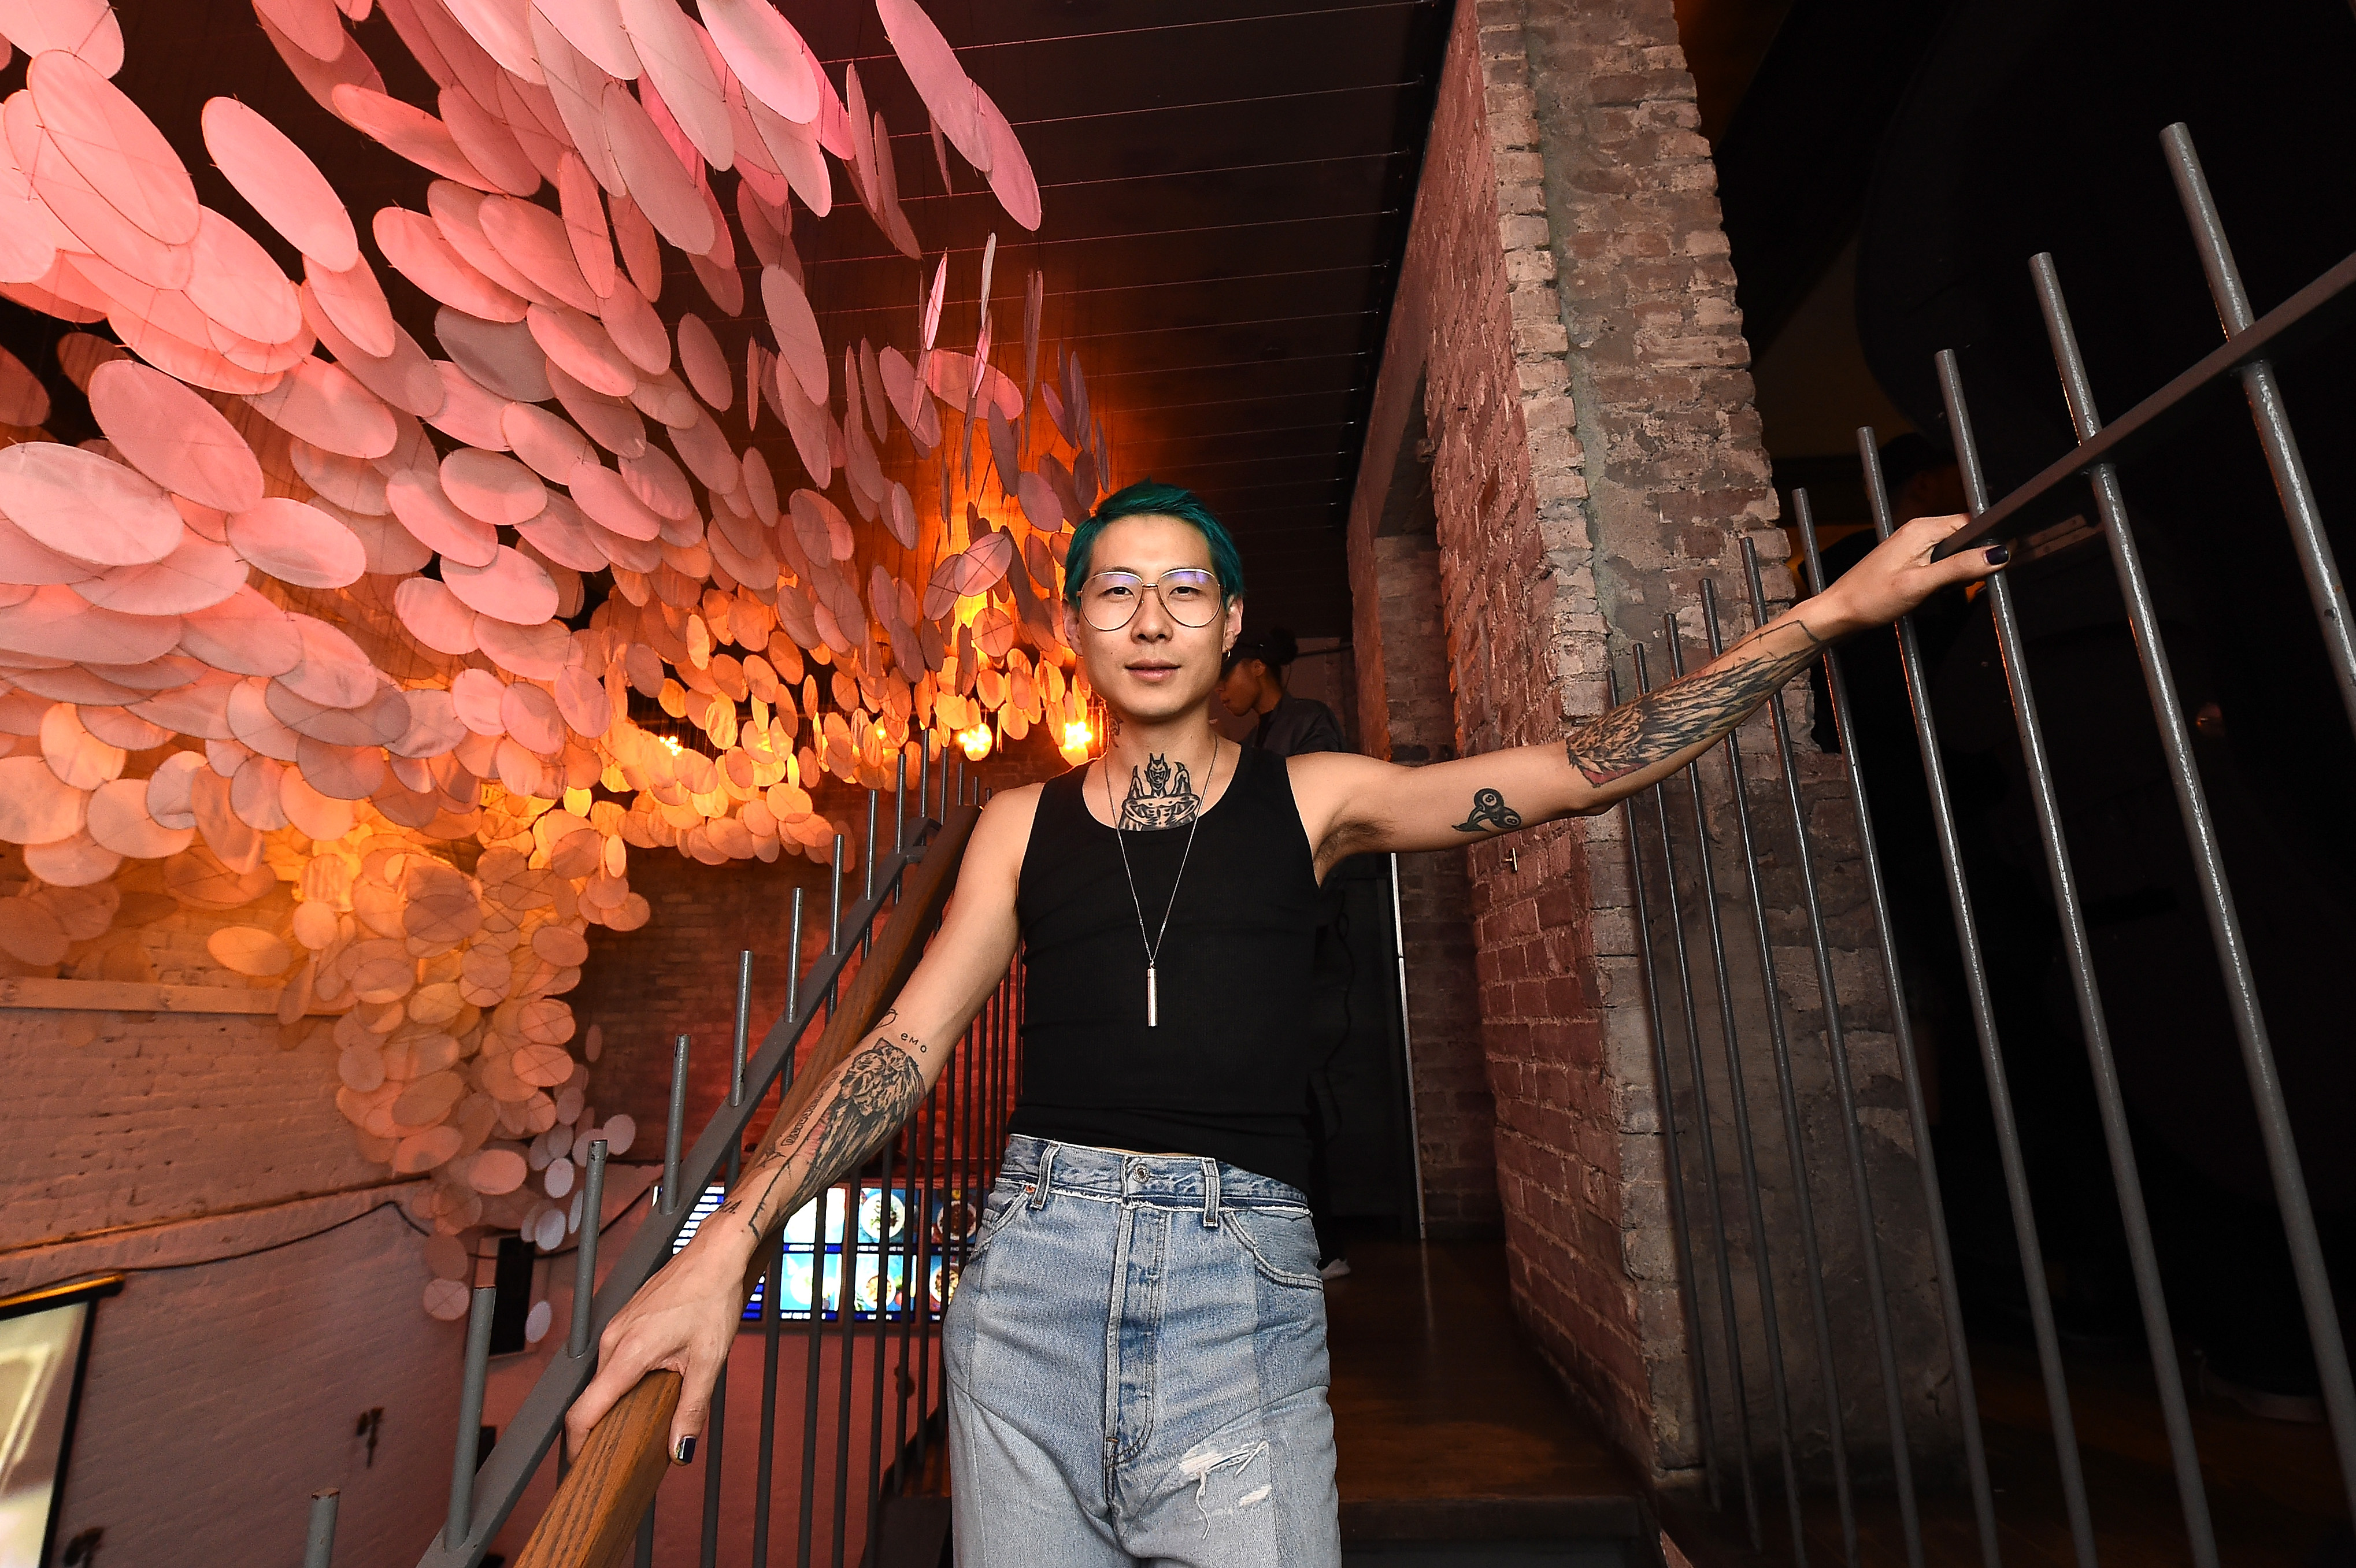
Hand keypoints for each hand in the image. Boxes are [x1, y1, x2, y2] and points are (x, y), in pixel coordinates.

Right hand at [565, 1239, 749, 1464]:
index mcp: (627, 1353)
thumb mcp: (709, 1360)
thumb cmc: (713, 1298)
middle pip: (592, 1397)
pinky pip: (613, 1358)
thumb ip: (692, 1408)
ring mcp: (616, 1327)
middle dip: (600, 1427)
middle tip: (620, 1451)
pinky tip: (648, 1384)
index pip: (584, 1410)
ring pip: (603, 1377)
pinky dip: (623, 1378)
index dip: (578, 1444)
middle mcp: (612, 1339)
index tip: (582, 1466)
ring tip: (637, 1420)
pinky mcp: (624, 1319)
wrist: (716, 1254)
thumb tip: (681, 1449)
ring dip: (614, 1401)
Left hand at [1811, 513, 2006, 636]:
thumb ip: (1960, 567)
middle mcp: (1917, 529)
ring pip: (1953, 551)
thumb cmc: (1870, 598)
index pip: (1972, 523)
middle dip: (1972, 561)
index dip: (1988, 542)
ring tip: (1942, 591)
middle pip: (1964, 537)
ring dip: (1957, 571)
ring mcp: (1911, 544)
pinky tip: (1933, 591)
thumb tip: (1997, 554)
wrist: (1838, 612)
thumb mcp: (1921, 584)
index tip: (1998, 562)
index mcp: (1922, 528)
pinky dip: (1943, 577)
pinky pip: (1938, 561)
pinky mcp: (1908, 558)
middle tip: (1963, 585)